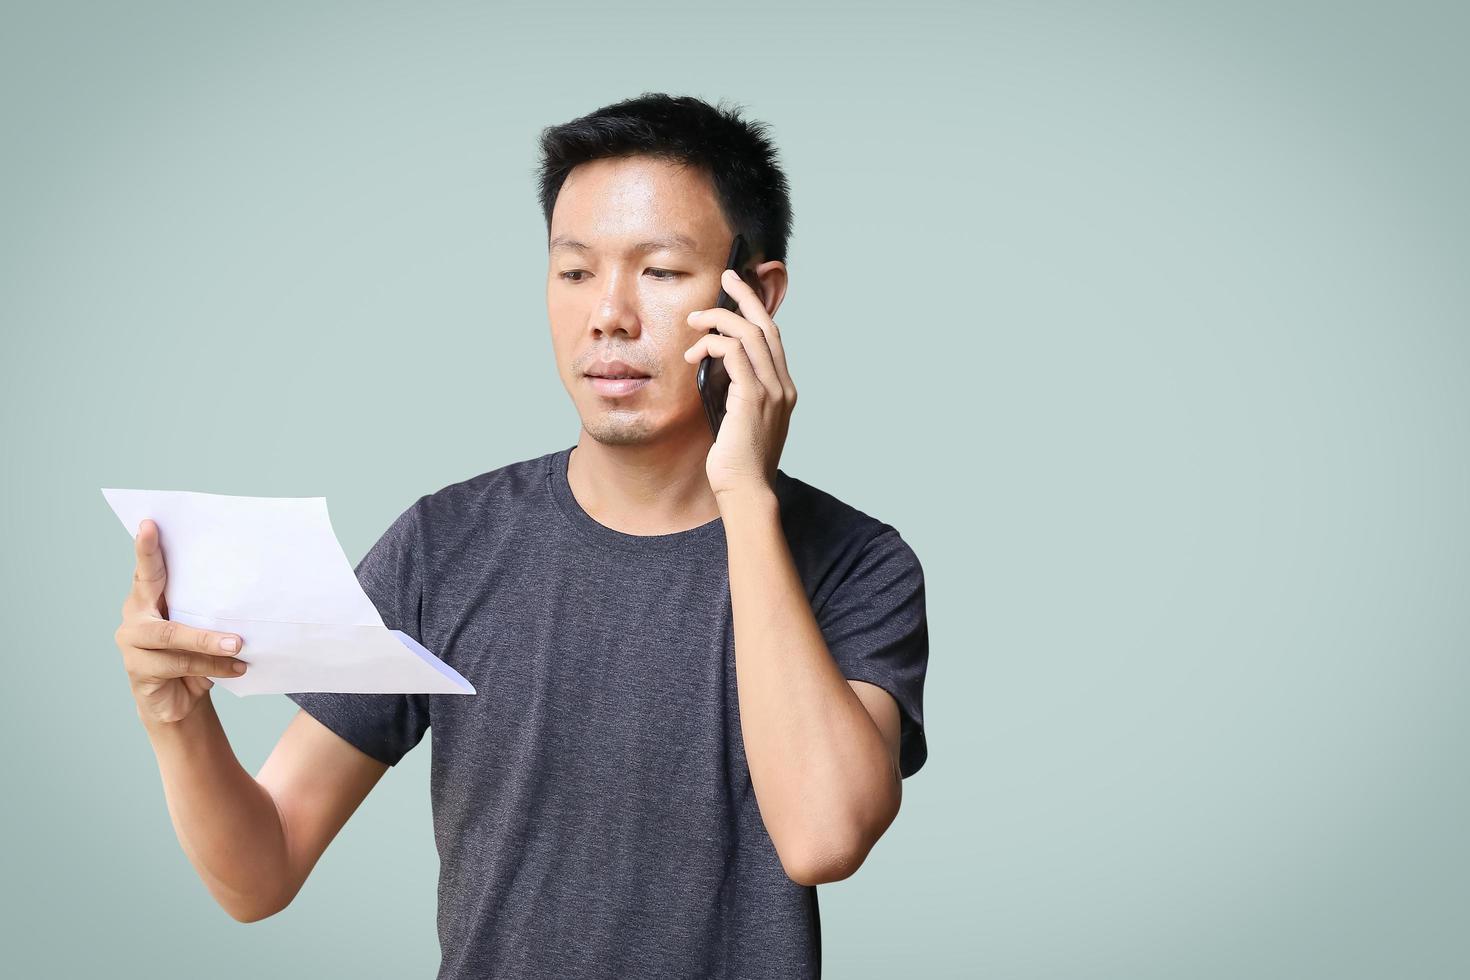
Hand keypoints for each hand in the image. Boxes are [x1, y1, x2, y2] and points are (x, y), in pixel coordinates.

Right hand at [114, 518, 248, 726]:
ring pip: (172, 633)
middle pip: (148, 589)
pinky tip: (236, 668)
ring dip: (210, 640)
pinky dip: (213, 665)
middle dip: (158, 565)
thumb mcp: (202, 629)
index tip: (149, 523)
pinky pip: (179, 663)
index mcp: (150, 599)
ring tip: (239, 645)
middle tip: (157, 537)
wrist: (180, 703)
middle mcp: (135, 615)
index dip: (147, 548)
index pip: (149, 569)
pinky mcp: (138, 670)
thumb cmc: (194, 658)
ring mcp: (132, 643)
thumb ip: (207, 610)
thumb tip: (246, 590)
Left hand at [683, 268, 797, 498]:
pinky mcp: (752, 397)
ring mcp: (771, 391)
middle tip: (727, 276)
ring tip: (694, 322)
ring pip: (749, 333)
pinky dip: (713, 344)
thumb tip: (716, 368)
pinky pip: (734, 353)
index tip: (738, 293)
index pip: (772, 339)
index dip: (756, 311)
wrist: (745, 491)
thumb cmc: (737, 464)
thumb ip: (736, 393)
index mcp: (783, 390)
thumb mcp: (739, 421)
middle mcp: (783, 386)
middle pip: (767, 325)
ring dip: (719, 319)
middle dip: (746, 295)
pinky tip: (696, 352)